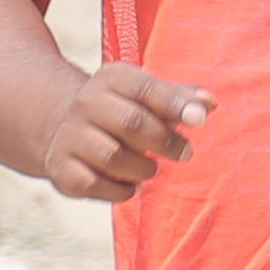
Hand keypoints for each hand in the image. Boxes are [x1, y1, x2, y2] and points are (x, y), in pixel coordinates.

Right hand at [40, 61, 210, 201]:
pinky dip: (120, 190)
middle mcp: (86, 103)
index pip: (146, 89)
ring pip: (113, 157)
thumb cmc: (124, 110)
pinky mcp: (60, 167)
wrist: (67, 127)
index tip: (199, 120)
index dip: (175, 105)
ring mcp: (69, 135)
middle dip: (165, 142)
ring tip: (150, 168)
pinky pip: (96, 185)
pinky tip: (128, 183)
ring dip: (142, 169)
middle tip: (185, 153)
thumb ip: (180, 98)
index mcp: (112, 79)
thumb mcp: (148, 96)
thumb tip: (208, 104)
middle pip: (131, 123)